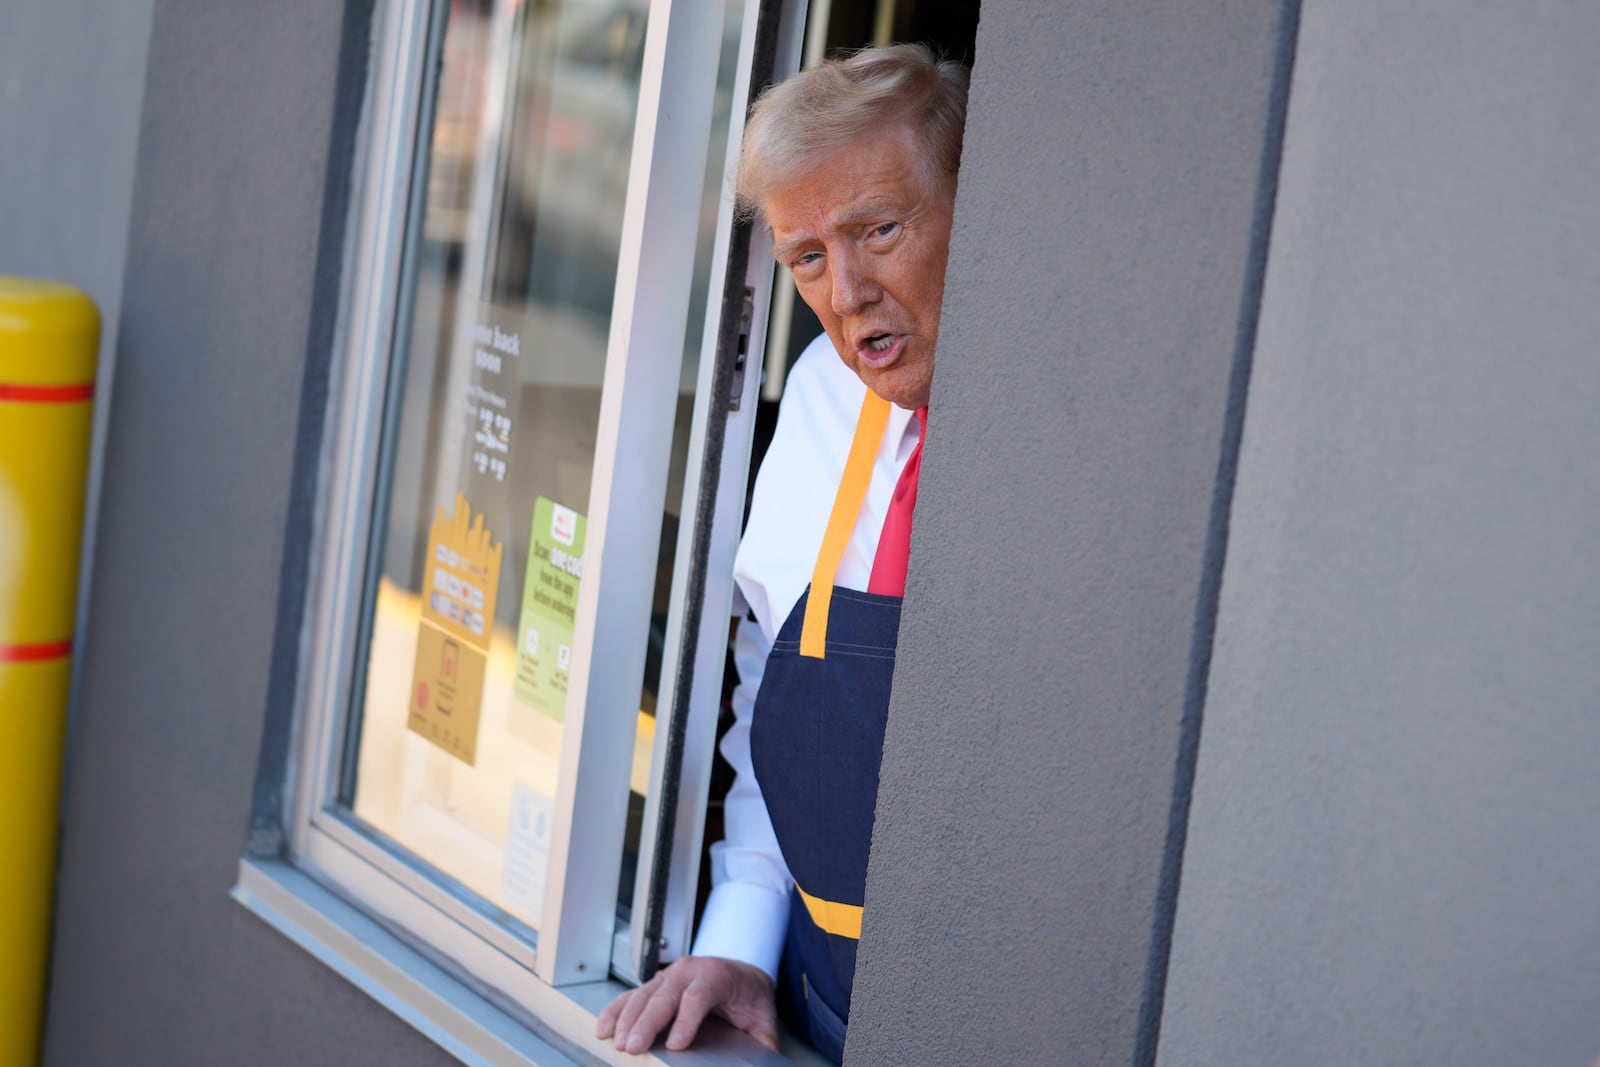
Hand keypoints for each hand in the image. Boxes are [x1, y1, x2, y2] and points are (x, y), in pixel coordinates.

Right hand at [596, 955, 778, 1054]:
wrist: (743, 974)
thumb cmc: (749, 995)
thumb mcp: (764, 1017)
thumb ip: (764, 1041)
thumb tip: (767, 1060)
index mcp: (717, 976)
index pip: (698, 997)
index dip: (686, 1021)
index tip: (677, 1045)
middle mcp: (689, 971)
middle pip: (664, 997)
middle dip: (647, 1023)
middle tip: (634, 1047)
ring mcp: (669, 976)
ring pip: (643, 995)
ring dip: (626, 1019)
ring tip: (616, 1042)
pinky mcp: (656, 984)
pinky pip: (631, 996)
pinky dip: (615, 1011)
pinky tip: (604, 1027)